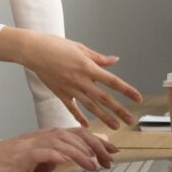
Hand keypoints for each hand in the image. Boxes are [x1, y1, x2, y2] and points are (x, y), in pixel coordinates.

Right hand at [0, 28, 142, 129]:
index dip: (126, 91)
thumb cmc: (55, 45)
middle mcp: (80, 80)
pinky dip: (79, 117)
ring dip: (104, 117)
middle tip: (131, 120)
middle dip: (119, 110)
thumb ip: (98, 58)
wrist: (33, 50)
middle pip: (104, 98)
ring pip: (90, 106)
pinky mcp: (59, 93)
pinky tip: (87, 125)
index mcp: (87, 67)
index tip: (138, 99)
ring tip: (116, 126)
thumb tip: (114, 61)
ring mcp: (70, 88)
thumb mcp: (80, 47)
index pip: (112, 81)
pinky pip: (72, 108)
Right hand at [0, 128, 118, 171]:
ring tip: (99, 162)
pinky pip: (52, 152)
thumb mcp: (32, 163)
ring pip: (65, 141)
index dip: (94, 139)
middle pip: (73, 134)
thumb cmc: (0, 169)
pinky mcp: (24, 155)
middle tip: (111, 156)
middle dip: (96, 143)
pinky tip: (81, 163)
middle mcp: (38, 137)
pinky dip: (69, 157)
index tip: (110, 148)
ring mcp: (31, 145)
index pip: (73, 133)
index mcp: (41, 138)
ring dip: (86, 151)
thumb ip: (50, 158)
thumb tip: (69, 159)